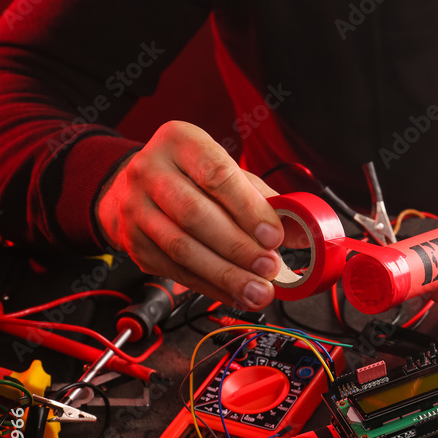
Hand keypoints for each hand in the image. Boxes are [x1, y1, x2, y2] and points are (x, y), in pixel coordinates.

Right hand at [96, 121, 283, 308]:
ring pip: (182, 248)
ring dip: (226, 275)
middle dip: (238, 247)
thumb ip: (265, 199)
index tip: (274, 236)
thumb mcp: (229, 173)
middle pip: (195, 214)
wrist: (138, 187)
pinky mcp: (133, 242)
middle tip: (269, 268)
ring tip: (258, 290)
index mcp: (180, 142)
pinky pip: (174, 270)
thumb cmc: (194, 178)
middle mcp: (150, 171)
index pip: (217, 175)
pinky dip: (210, 287)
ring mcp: (135, 207)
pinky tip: (235, 295)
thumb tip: (304, 233)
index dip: (248, 209)